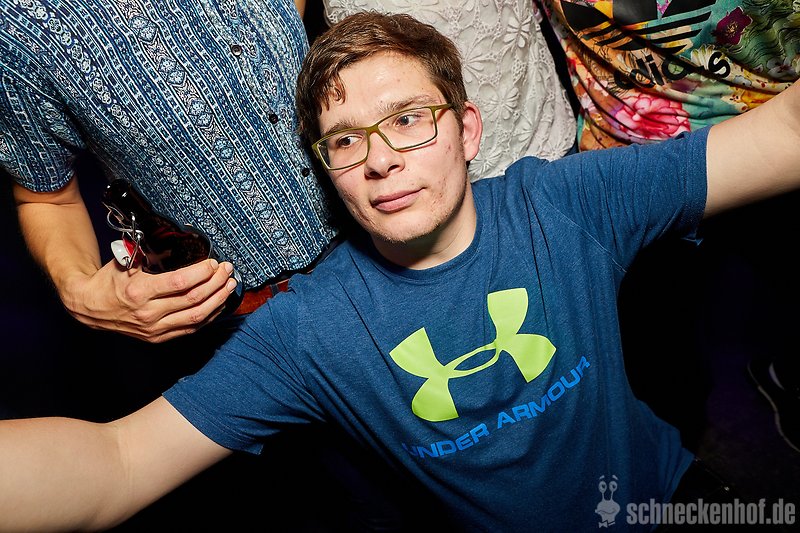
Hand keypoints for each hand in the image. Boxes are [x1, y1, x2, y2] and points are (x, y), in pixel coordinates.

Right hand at [59, 258, 237, 342]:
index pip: (180, 282)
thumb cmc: (107, 281)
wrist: (89, 308)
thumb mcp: (123, 261)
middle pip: (194, 299)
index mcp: (140, 291)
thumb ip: (146, 252)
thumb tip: (171, 239)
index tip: (214, 263)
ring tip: (229, 286)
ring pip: (197, 316)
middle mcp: (148, 313)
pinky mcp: (158, 338)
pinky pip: (190, 328)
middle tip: (227, 271)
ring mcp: (155, 328)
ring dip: (218, 300)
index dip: (202, 273)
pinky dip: (209, 316)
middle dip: (216, 283)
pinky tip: (218, 304)